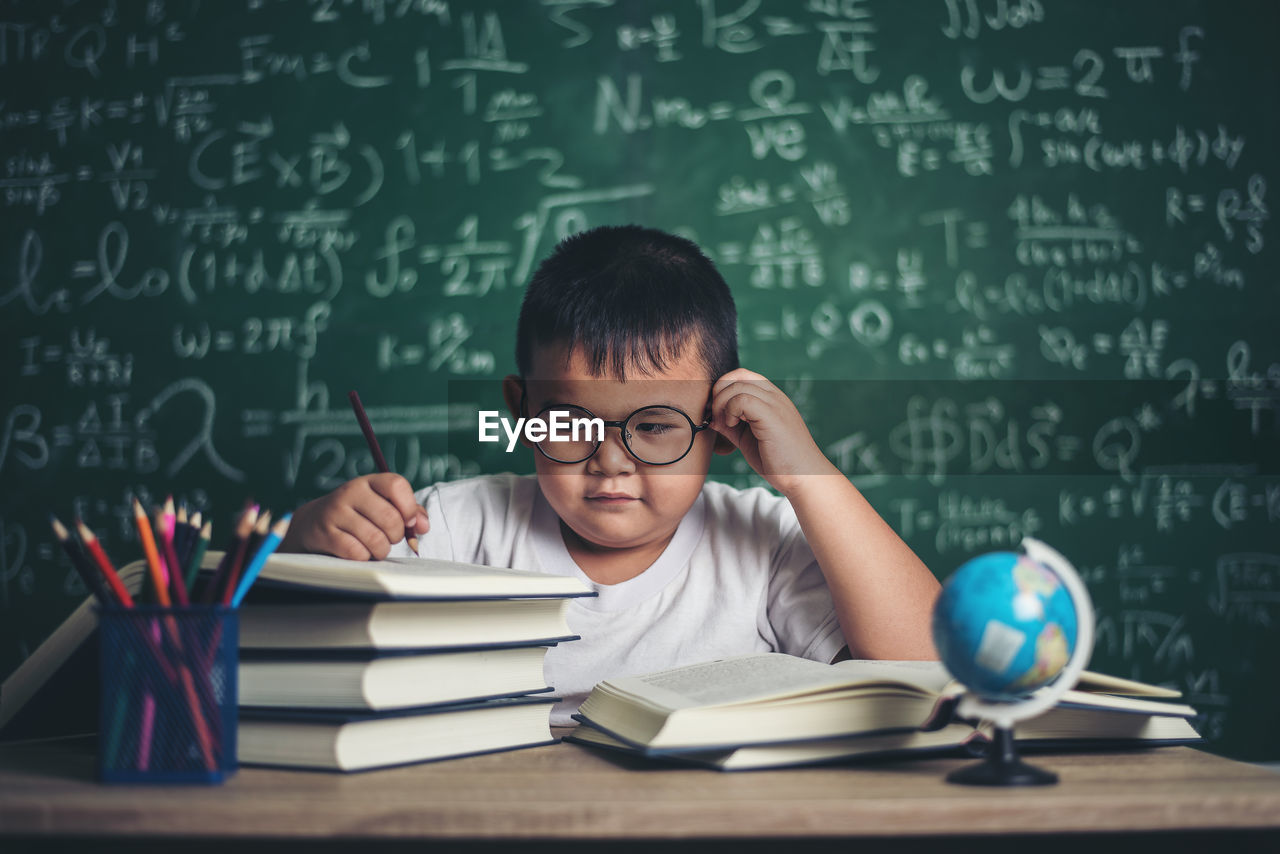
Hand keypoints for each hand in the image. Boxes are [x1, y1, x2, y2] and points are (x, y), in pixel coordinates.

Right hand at [281, 473, 429, 559]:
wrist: (312, 523)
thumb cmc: (357, 515)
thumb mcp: (380, 505)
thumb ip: (408, 512)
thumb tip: (423, 526)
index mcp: (369, 481)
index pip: (396, 485)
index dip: (409, 507)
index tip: (408, 521)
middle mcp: (351, 492)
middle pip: (390, 518)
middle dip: (396, 535)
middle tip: (389, 538)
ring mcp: (335, 512)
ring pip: (375, 539)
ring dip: (381, 549)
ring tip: (375, 546)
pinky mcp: (325, 533)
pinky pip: (357, 552)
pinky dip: (364, 557)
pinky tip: (359, 551)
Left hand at [710, 369, 836, 495]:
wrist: (803, 478)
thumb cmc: (778, 461)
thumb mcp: (748, 439)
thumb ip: (731, 426)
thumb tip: (711, 418)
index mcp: (771, 398)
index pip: (741, 375)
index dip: (722, 389)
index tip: (716, 413)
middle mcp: (774, 396)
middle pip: (737, 376)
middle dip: (718, 394)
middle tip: (717, 418)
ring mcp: (775, 404)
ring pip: (737, 385)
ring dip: (722, 404)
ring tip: (726, 425)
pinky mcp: (772, 416)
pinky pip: (742, 400)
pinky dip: (730, 411)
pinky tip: (733, 426)